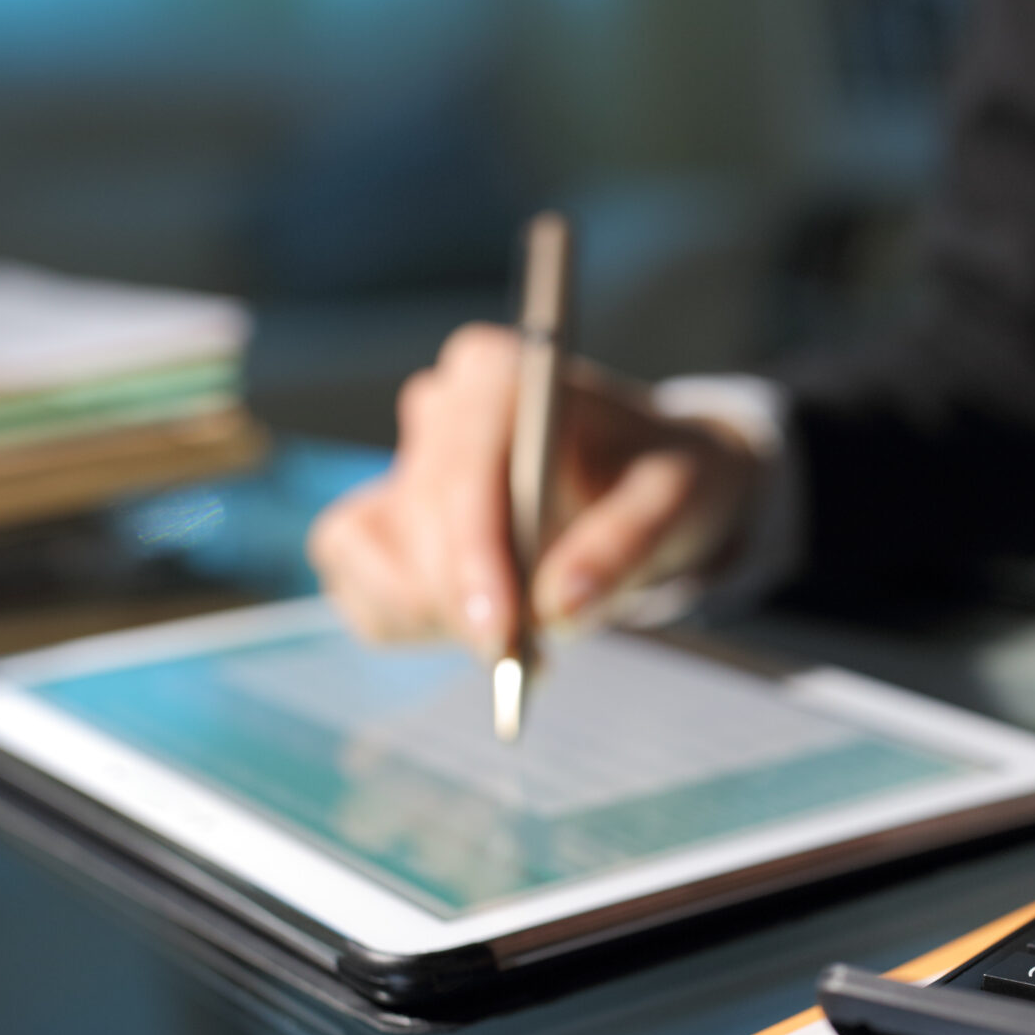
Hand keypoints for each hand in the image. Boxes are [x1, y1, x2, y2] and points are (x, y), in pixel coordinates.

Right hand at [308, 323, 761, 654]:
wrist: (642, 485)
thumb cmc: (659, 478)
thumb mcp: (677, 500)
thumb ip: (624, 545)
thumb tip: (560, 607)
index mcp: (501, 377)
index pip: (463, 467)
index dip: (472, 555)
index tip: (498, 633)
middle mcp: (440, 407)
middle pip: (415, 521)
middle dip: (464, 601)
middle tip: (525, 657)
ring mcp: (401, 464)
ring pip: (367, 556)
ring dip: (434, 615)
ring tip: (516, 634)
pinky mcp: (379, 521)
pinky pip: (357, 585)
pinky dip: (412, 624)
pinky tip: (481, 624)